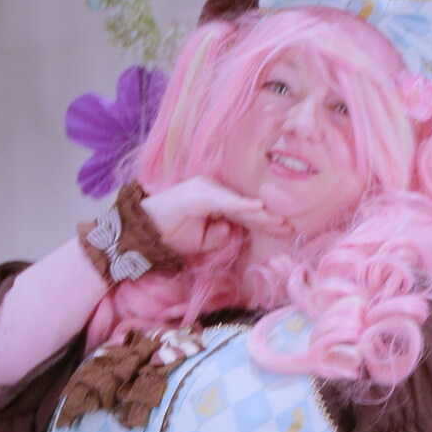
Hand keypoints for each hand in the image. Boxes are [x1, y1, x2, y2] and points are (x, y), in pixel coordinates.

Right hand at [140, 176, 283, 260]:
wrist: (142, 230)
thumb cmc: (170, 234)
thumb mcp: (202, 241)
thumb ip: (220, 236)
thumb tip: (233, 230)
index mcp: (216, 200)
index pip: (244, 212)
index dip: (263, 222)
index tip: (284, 229)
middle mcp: (213, 190)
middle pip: (245, 207)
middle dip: (267, 219)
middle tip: (289, 227)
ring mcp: (206, 190)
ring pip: (239, 204)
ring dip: (259, 215)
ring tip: (278, 221)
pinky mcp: (200, 194)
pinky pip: (225, 201)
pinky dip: (241, 206)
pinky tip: (258, 210)